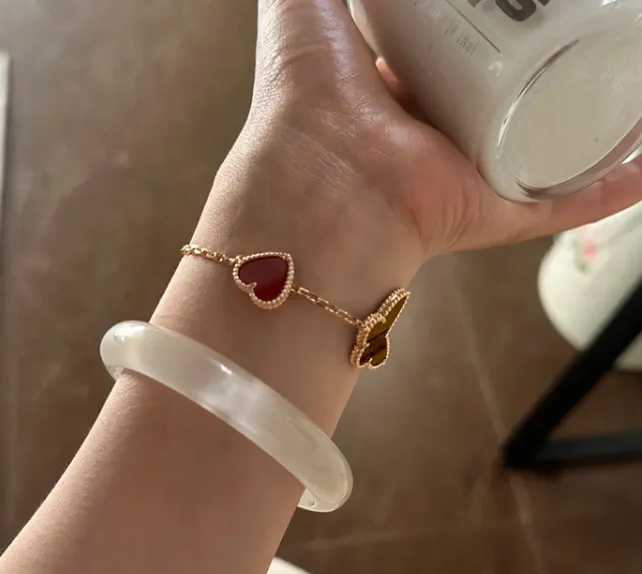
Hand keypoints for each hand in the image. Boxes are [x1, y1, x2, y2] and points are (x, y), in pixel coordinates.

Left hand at [242, 0, 641, 266]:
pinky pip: (562, 202)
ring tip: (627, 77)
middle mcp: (431, 135)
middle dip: (541, 58)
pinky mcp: (492, 212)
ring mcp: (465, 177)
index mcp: (393, 90)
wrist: (318, 187)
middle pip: (502, 91)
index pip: (449, 49)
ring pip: (540, 145)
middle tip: (585, 20)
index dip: (482, 19)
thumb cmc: (303, 97)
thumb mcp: (304, 6)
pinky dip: (606, 185)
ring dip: (586, 117)